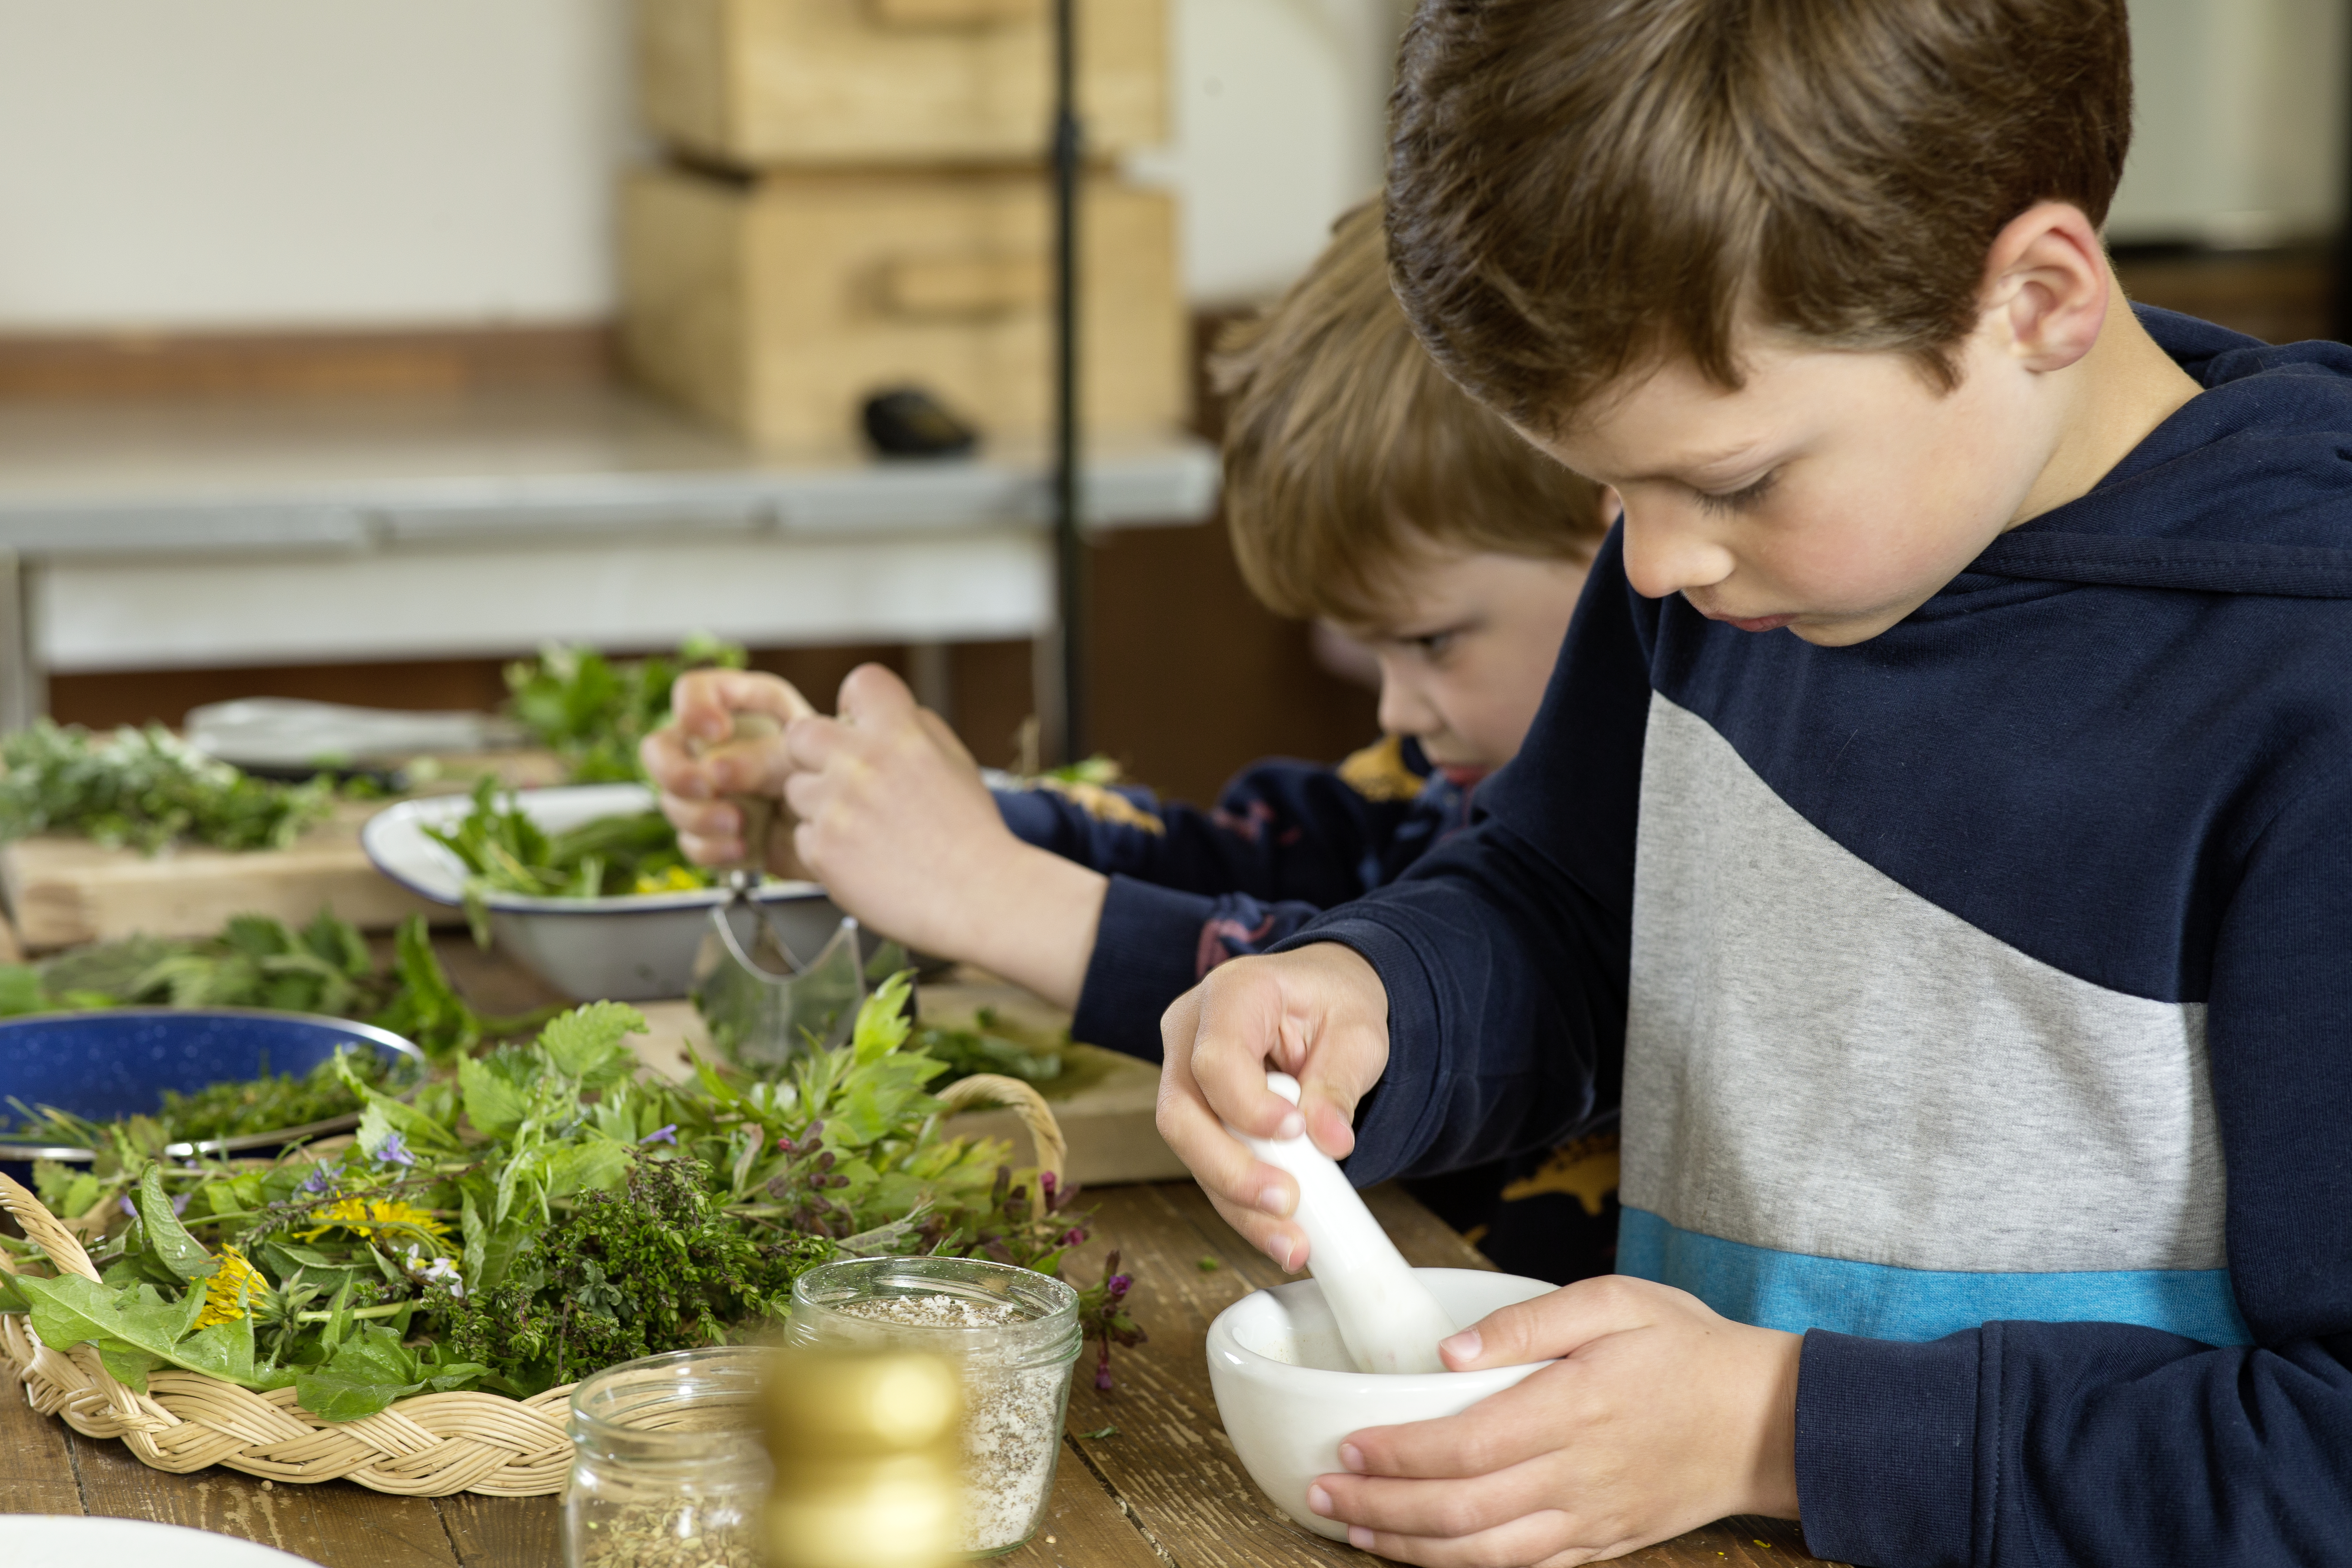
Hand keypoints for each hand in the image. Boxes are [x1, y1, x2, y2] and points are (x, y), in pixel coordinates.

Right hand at [641, 669, 818, 874]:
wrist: (853, 830)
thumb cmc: (838, 776)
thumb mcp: (806, 758)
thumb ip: (763, 757)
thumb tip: (712, 771)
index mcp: (741, 708)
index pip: (694, 689)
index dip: (694, 706)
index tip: (715, 730)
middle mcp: (715, 746)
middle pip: (659, 748)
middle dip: (674, 771)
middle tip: (704, 787)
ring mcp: (710, 791)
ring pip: (671, 800)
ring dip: (699, 817)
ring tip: (740, 825)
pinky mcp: (715, 832)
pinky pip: (690, 842)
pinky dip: (712, 850)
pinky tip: (744, 850)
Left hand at [781, 664, 1106, 1007]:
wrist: (982, 898)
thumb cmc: (972, 834)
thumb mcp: (957, 762)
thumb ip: (916, 728)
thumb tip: (877, 714)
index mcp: (902, 734)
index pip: (860, 683)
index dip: (855, 705)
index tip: (860, 727)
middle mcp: (862, 762)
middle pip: (800, 732)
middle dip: (814, 754)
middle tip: (841, 781)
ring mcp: (837, 806)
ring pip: (796, 789)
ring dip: (821, 806)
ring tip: (862, 830)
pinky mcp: (822, 849)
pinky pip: (801, 836)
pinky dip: (825, 848)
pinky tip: (862, 859)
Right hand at [1155, 944, 1390, 1269]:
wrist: (1320, 995)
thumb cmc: (1333, 1001)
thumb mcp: (1357, 1031)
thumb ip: (1339, 1082)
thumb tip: (1331, 1143)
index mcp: (1232, 993)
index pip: (1215, 1059)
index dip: (1248, 1108)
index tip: (1296, 1133)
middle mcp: (1190, 1032)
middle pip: (1182, 1114)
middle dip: (1231, 1171)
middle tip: (1287, 1205)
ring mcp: (1183, 1072)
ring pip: (1188, 1150)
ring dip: (1237, 1202)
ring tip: (1290, 1241)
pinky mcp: (1194, 1110)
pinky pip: (1207, 1163)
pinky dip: (1242, 1203)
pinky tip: (1279, 1233)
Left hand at [1307, 1276, 1802, 1565]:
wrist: (1768, 1418)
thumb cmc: (1688, 1347)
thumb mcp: (1616, 1299)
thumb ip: (1531, 1322)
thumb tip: (1452, 1349)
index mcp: (1574, 1408)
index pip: (1465, 1446)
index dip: (1398, 1454)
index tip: (1348, 1446)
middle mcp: (1578, 1474)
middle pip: (1461, 1509)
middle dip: (1381, 1508)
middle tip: (1325, 1494)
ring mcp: (1591, 1518)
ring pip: (1485, 1553)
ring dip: (1411, 1549)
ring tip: (1354, 1530)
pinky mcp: (1606, 1544)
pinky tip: (1427, 1556)